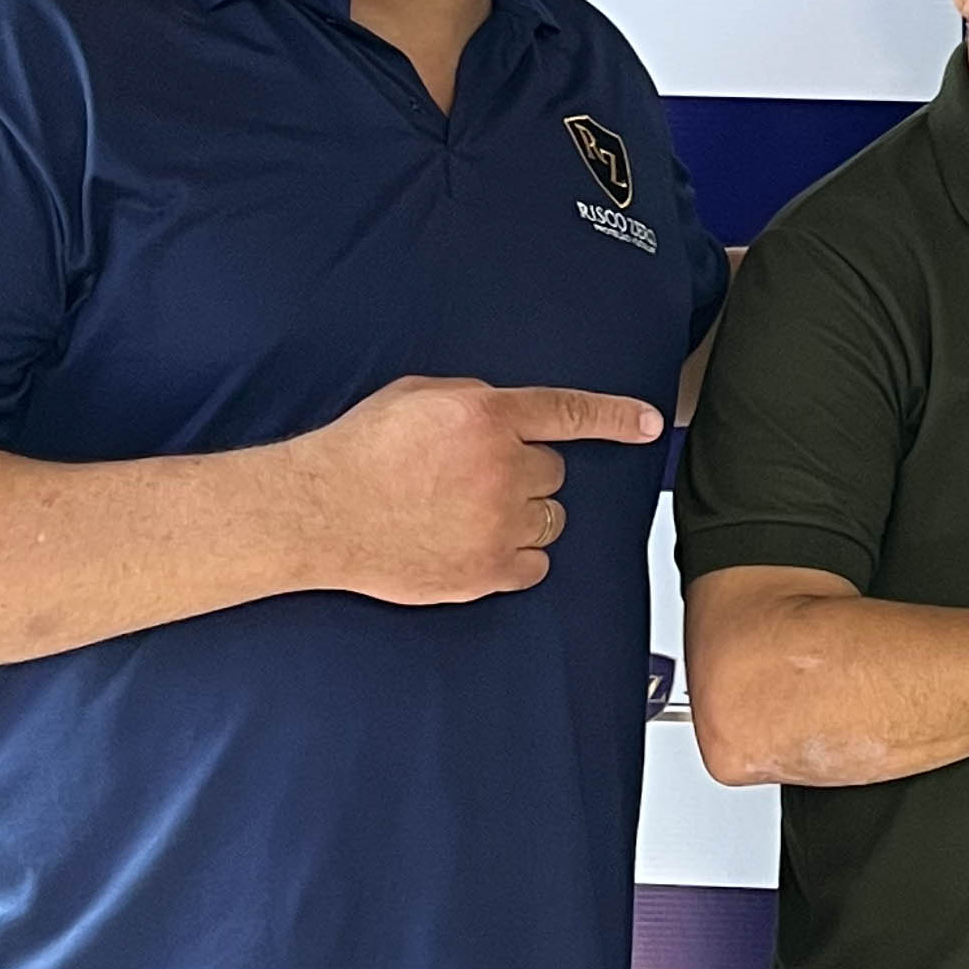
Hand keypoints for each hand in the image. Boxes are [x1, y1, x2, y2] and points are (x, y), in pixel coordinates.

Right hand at [297, 378, 667, 604]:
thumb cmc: (360, 452)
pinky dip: (514, 558)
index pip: (569, 412)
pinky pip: (534, 565)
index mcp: (487, 416)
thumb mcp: (419, 397)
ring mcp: (497, 524)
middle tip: (474, 481)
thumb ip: (476, 402)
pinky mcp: (486, 571)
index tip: (650, 424)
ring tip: (467, 514)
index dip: (616, 418)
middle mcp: (502, 468)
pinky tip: (475, 547)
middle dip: (525, 474)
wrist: (318, 512)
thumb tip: (507, 417)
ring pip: (548, 520)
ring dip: (522, 516)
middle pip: (554, 474)